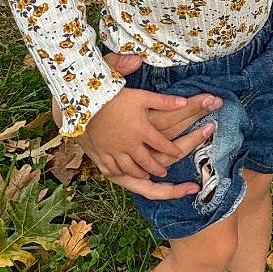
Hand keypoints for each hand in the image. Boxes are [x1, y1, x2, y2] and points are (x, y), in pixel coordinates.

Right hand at [84, 85, 219, 189]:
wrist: (88, 101)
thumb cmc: (117, 97)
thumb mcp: (142, 96)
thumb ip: (164, 101)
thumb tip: (185, 102)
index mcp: (143, 131)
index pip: (163, 144)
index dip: (173, 150)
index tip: (179, 153)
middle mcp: (131, 144)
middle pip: (148, 162)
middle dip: (158, 168)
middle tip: (164, 172)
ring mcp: (115, 150)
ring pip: (131, 168)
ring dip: (141, 173)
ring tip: (147, 175)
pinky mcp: (102, 151)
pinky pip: (112, 167)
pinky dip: (120, 172)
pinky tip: (124, 172)